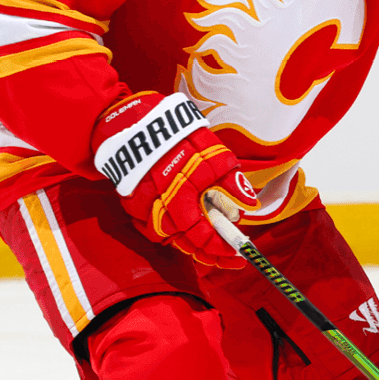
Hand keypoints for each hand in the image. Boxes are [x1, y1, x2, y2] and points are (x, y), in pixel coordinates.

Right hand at [91, 91, 260, 267]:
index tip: (237, 255)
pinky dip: (173, 229)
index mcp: (181, 194)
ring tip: (211, 241)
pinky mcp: (131, 205)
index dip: (220, 249)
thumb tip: (247, 206)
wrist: (135, 123)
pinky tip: (187, 226)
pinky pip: (154, 226)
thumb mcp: (214, 154)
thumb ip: (230, 182)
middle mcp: (158, 206)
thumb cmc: (179, 137)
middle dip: (209, 252)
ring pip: (170, 237)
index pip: (201, 235)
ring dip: (191, 241)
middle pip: (185, 243)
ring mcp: (141, 208)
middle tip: (228, 256)